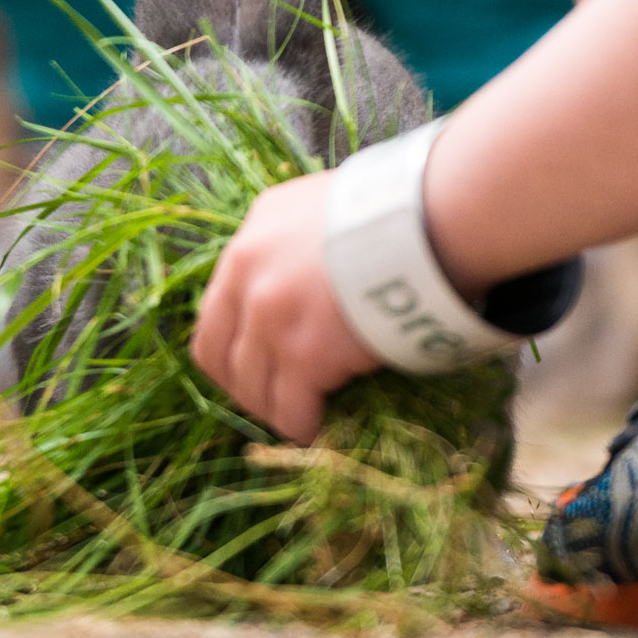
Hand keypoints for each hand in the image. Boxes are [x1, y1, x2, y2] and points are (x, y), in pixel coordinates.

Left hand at [190, 171, 383, 442]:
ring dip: (273, 408)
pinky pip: (290, 409)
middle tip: (271, 398)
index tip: (251, 366)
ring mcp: (271, 318)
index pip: (212, 313)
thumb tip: (301, 271)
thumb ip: (291, 243)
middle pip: (219, 356)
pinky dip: (301, 425)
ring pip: (252, 388)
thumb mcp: (316, 210)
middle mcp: (247, 280)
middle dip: (243, 385)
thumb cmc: (387, 214)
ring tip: (298, 416)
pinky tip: (316, 427)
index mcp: (249, 244)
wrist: (425, 221)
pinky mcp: (304, 353)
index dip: (230, 349)